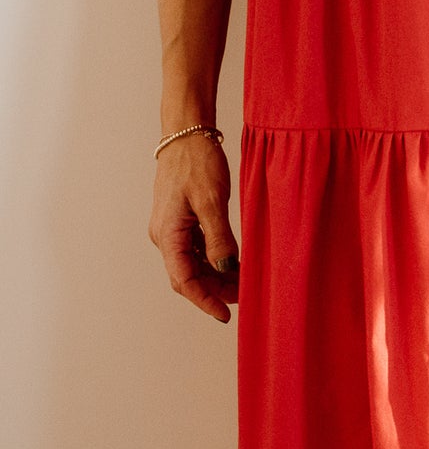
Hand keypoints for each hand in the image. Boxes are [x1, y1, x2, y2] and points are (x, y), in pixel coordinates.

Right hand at [150, 134, 239, 323]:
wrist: (187, 134)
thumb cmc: (196, 162)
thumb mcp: (212, 201)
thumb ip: (219, 239)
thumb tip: (225, 271)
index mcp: (168, 234)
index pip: (183, 280)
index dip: (205, 300)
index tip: (226, 314)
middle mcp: (165, 235)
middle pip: (187, 276)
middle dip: (214, 290)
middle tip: (244, 297)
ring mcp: (172, 228)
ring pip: (192, 264)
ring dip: (215, 277)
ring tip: (243, 282)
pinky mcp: (181, 220)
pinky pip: (195, 250)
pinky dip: (213, 261)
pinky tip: (233, 263)